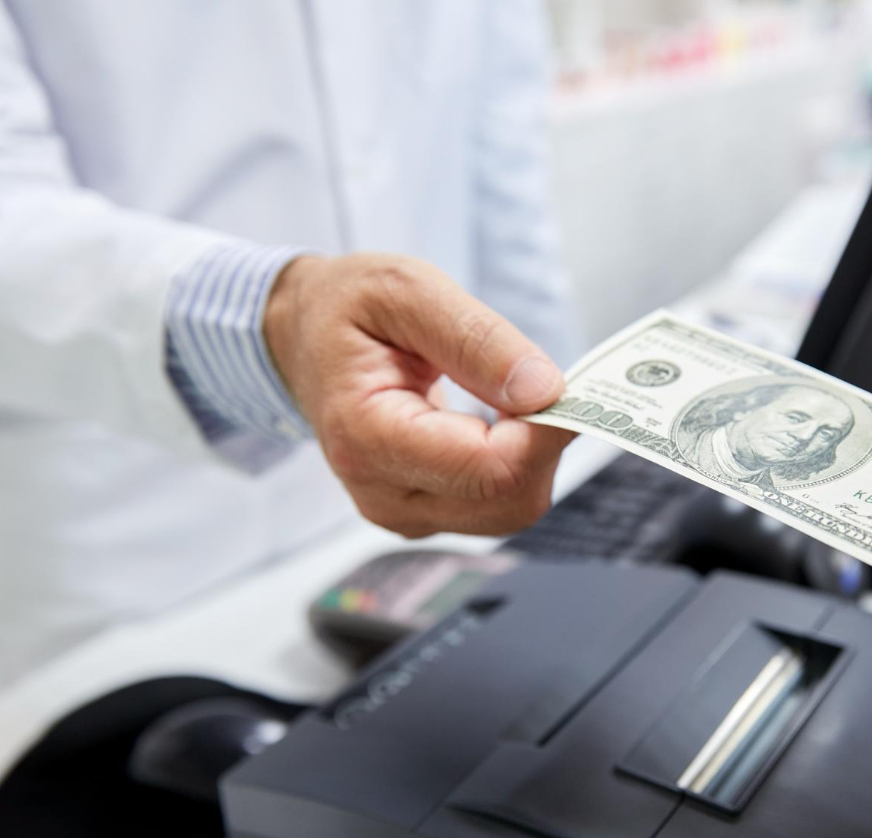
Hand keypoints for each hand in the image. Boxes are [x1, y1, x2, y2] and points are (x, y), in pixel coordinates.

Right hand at [263, 253, 572, 537]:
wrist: (301, 337)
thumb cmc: (346, 307)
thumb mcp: (408, 290)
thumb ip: (477, 340)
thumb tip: (544, 390)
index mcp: (367, 435)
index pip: (488, 468)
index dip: (545, 432)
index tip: (570, 386)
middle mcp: (381, 493)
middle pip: (507, 501)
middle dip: (545, 445)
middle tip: (547, 385)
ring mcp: (401, 512)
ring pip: (509, 510)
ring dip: (534, 456)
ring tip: (516, 396)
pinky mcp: (422, 513)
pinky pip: (495, 505)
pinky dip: (517, 465)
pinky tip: (503, 421)